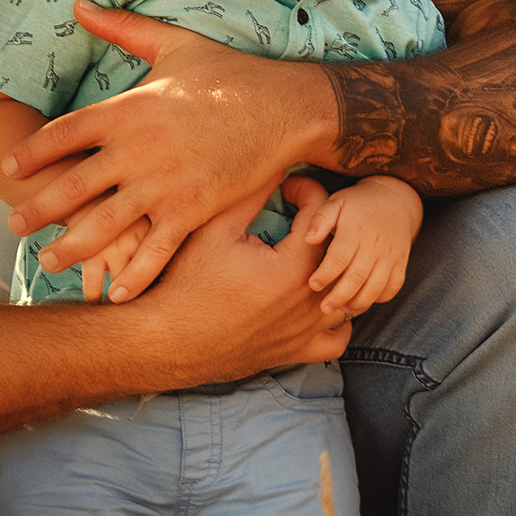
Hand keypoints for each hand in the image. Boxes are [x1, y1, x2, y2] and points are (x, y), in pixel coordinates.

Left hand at [1, 1, 333, 302]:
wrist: (285, 108)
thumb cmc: (231, 74)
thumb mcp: (174, 43)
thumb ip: (123, 28)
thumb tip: (79, 4)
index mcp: (129, 110)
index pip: (63, 134)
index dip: (31, 153)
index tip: (9, 166)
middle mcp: (139, 150)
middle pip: (72, 186)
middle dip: (38, 209)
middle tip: (13, 223)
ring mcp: (165, 185)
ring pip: (105, 225)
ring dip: (72, 247)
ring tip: (49, 260)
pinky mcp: (194, 210)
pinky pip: (155, 250)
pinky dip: (134, 275)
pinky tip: (115, 294)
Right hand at [146, 182, 351, 374]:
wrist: (168, 340)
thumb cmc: (187, 283)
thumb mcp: (215, 230)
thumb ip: (250, 194)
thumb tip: (274, 164)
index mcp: (293, 267)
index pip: (321, 213)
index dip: (305, 190)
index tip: (287, 190)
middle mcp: (309, 301)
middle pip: (340, 250)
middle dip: (323, 225)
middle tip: (298, 215)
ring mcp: (306, 330)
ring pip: (346, 294)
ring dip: (334, 270)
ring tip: (309, 256)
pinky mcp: (297, 351)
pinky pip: (338, 337)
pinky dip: (336, 319)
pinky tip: (313, 301)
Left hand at [290, 175, 421, 317]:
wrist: (394, 200)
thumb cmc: (356, 204)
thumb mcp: (335, 202)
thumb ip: (320, 219)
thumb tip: (308, 239)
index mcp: (355, 229)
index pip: (340, 257)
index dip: (325, 274)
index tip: (313, 285)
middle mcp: (375, 244)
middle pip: (357, 277)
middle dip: (339, 296)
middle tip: (324, 308)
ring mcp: (390, 255)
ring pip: (376, 286)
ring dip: (358, 302)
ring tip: (342, 309)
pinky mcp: (401, 263)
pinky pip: (393, 287)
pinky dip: (379, 298)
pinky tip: (363, 301)